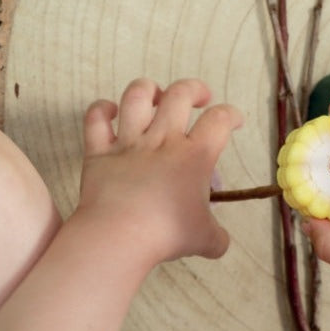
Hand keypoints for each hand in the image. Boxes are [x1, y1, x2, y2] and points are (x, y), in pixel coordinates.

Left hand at [77, 78, 242, 264]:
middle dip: (194, 89)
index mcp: (195, 156)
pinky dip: (102, 108)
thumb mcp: (205, 240)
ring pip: (137, 96)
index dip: (231, 114)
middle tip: (200, 98)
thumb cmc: (167, 235)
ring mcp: (129, 142)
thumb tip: (220, 242)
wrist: (118, 236)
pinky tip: (110, 110)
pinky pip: (95, 119)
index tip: (234, 121)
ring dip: (149, 88)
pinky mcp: (99, 152)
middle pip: (180, 95)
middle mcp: (164, 140)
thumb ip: (217, 237)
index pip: (220, 120)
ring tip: (156, 94)